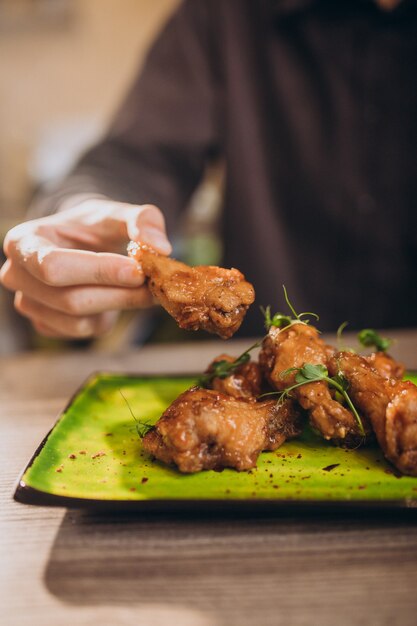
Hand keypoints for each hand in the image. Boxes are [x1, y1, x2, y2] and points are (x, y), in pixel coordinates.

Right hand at [0, 199, 171, 338]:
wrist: (84, 244)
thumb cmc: (94, 227)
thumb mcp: (118, 213)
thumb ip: (143, 220)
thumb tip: (159, 247)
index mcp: (23, 242)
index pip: (53, 266)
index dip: (98, 271)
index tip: (137, 270)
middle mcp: (17, 276)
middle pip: (70, 300)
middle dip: (117, 294)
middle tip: (152, 284)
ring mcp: (28, 304)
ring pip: (79, 321)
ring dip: (118, 306)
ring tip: (140, 288)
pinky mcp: (46, 325)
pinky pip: (83, 332)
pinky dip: (108, 318)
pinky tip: (115, 297)